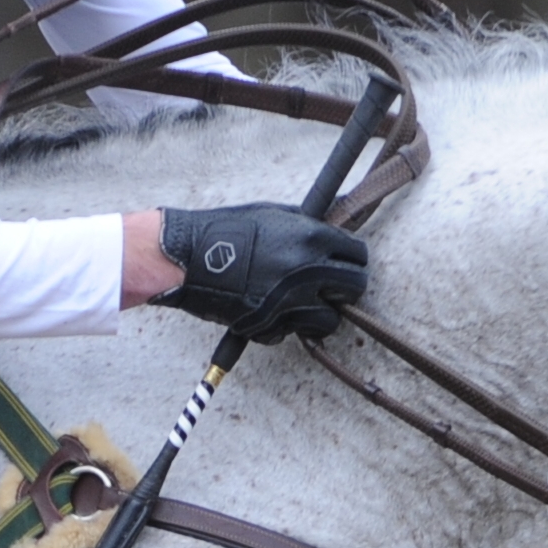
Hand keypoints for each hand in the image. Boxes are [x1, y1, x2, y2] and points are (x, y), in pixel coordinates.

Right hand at [152, 203, 369, 339]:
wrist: (188, 257)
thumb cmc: (226, 230)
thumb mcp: (272, 215)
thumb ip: (306, 225)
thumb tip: (331, 230)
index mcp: (311, 238)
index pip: (358, 254)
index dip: (354, 259)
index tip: (347, 263)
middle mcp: (308, 270)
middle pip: (356, 287)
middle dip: (347, 288)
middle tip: (334, 288)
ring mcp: (291, 301)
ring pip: (331, 319)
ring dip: (321, 313)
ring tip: (306, 306)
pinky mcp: (272, 324)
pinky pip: (294, 332)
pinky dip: (288, 326)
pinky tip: (275, 312)